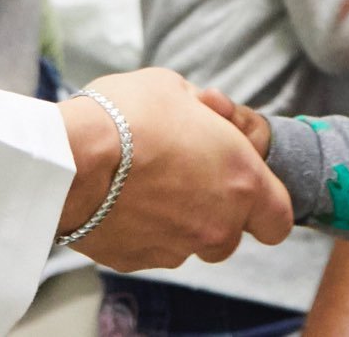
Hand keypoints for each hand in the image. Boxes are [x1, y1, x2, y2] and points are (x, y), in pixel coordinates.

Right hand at [54, 68, 293, 270]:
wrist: (69, 159)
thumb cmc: (126, 116)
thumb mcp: (177, 89)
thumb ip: (207, 113)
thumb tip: (212, 115)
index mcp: (242, 182)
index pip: (279, 219)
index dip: (265, 205)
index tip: (243, 185)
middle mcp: (218, 225)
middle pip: (232, 233)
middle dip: (215, 209)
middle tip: (183, 173)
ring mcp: (177, 248)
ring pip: (191, 242)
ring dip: (178, 220)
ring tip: (144, 184)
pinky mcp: (138, 261)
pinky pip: (152, 247)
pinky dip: (143, 229)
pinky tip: (120, 199)